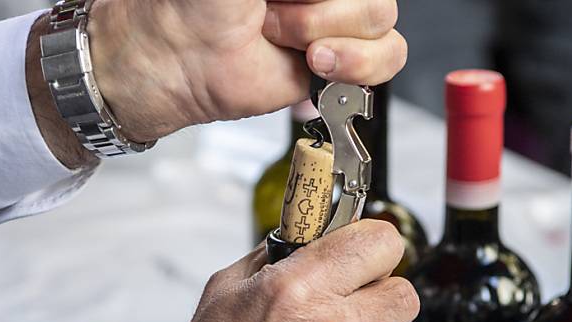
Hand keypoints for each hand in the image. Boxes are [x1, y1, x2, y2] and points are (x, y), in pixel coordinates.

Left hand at [86, 0, 406, 141]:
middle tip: (273, 14)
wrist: (183, 58)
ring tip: (282, 37)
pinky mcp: (344, 62)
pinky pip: (387, 58)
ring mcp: (340, 20)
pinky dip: (356, 65)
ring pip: (382, 22)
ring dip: (328, 34)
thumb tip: (312, 0)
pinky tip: (318, 63)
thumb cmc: (202, 2)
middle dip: (323, 9)